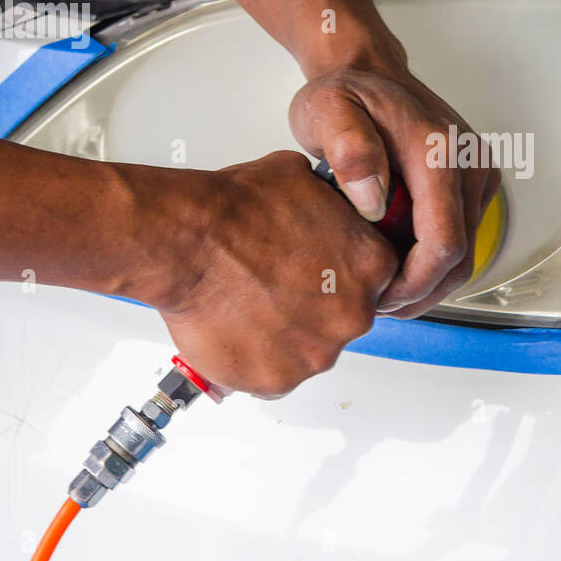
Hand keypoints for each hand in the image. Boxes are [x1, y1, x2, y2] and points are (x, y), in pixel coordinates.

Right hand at [151, 151, 398, 397]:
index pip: (373, 279)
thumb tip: (328, 206)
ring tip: (249, 306)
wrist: (188, 242)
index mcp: (372, 266)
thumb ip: (332, 206)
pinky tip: (235, 329)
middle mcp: (354, 314)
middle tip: (276, 289)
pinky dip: (255, 360)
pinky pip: (273, 376)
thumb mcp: (305, 180)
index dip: (339, 274)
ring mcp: (317, 353)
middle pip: (343, 318)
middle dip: (314, 307)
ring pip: (308, 350)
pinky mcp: (278, 380)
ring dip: (284, 335)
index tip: (314, 272)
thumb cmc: (237, 211)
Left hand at [289, 38, 500, 318]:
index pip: (444, 244)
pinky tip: (394, 262)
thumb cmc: (345, 93)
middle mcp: (470, 164)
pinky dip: (431, 262)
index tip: (378, 296)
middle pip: (461, 259)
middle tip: (375, 302)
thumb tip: (373, 198)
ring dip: (427, 282)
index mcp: (439, 152)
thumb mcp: (326, 110)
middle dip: (420, 292)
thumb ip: (348, 148)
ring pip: (464, 256)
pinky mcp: (474, 184)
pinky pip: (461, 238)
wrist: (367, 70)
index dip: (414, 284)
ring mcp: (477, 175)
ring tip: (382, 288)